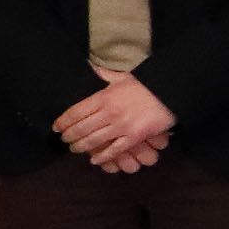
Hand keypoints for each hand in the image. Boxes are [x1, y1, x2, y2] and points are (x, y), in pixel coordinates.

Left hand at [53, 72, 174, 172]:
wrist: (171, 93)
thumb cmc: (147, 85)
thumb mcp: (124, 77)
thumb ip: (105, 75)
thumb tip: (91, 68)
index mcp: (103, 97)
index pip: (75, 112)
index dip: (62, 122)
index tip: (56, 127)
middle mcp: (109, 113)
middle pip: (81, 128)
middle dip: (69, 136)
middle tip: (64, 140)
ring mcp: (121, 126)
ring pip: (94, 140)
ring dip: (81, 147)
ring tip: (75, 149)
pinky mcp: (134, 137)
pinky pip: (114, 150)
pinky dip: (103, 156)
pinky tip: (95, 160)